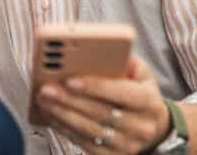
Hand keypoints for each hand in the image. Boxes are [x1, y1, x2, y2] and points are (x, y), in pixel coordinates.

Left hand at [35, 56, 171, 153]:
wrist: (153, 126)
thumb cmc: (139, 92)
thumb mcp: (140, 73)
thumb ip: (122, 60)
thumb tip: (96, 51)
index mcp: (149, 102)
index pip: (122, 93)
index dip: (95, 86)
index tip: (70, 79)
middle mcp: (141, 127)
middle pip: (101, 113)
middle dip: (69, 99)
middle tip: (47, 88)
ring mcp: (128, 145)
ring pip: (90, 130)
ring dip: (62, 114)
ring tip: (43, 99)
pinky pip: (85, 143)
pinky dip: (65, 128)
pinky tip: (52, 115)